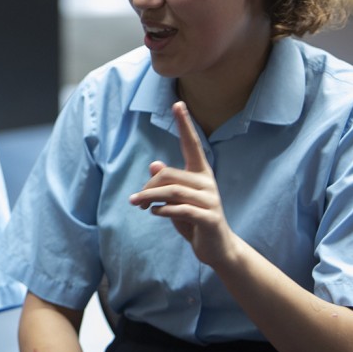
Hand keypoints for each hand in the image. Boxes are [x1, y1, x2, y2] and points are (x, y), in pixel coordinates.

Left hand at [128, 101, 240, 266]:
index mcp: (201, 173)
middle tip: (135, 200)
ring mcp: (210, 200)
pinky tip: (154, 213)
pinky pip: (179, 209)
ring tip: (137, 204)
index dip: (185, 125)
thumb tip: (154, 164)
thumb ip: (167, 183)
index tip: (178, 103)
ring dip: (149, 197)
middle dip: (148, 186)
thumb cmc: (193, 219)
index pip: (192, 144)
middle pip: (168, 174)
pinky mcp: (209, 218)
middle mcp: (207, 183)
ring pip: (171, 191)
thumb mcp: (177, 199)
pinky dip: (162, 210)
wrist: (217, 248)